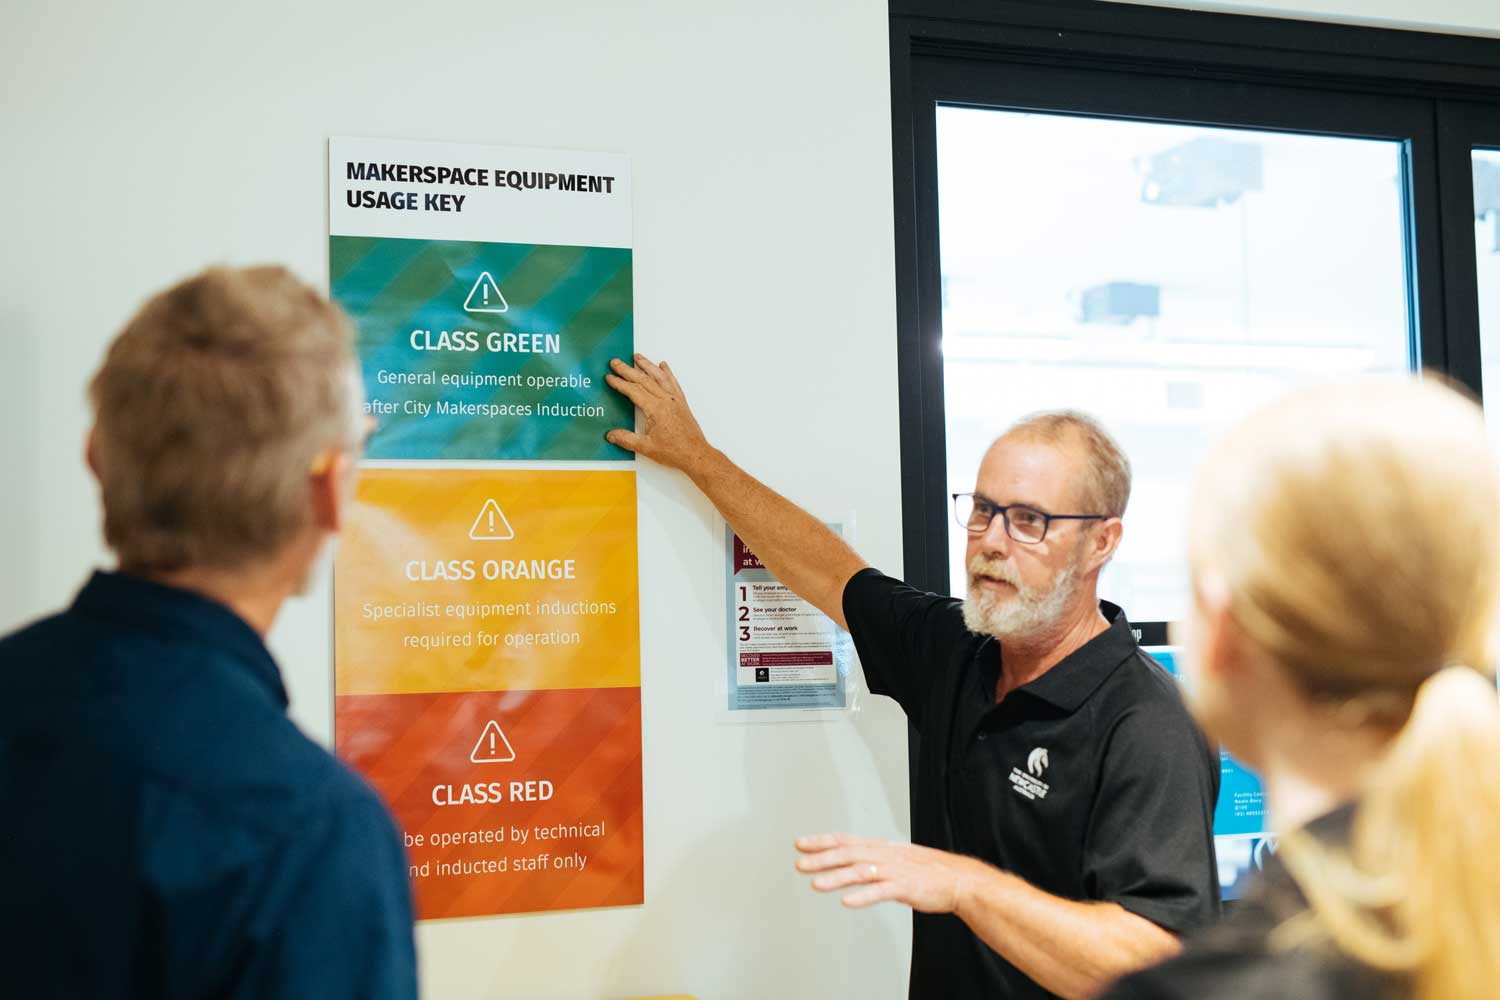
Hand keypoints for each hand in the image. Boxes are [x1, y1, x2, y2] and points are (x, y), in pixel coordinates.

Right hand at [604, 355, 712, 473]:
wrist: (695, 454)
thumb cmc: (675, 451)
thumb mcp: (646, 448)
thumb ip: (627, 439)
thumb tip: (611, 435)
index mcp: (656, 409)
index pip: (634, 391)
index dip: (620, 383)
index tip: (610, 377)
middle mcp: (666, 401)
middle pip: (644, 380)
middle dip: (627, 370)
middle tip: (616, 362)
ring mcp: (675, 400)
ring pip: (659, 377)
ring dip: (647, 365)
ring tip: (638, 357)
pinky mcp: (681, 403)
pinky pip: (673, 383)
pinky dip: (667, 373)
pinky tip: (663, 366)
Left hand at [795, 833, 990, 913]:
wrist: (959, 879)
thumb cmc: (928, 871)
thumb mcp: (897, 858)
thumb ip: (874, 859)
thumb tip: (852, 860)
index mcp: (881, 847)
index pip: (846, 840)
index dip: (822, 841)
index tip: (800, 843)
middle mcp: (884, 855)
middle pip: (848, 854)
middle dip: (821, 859)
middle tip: (799, 864)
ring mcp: (894, 871)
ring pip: (859, 872)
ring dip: (836, 878)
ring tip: (815, 885)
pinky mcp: (905, 887)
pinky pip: (880, 892)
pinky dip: (863, 896)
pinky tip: (847, 901)